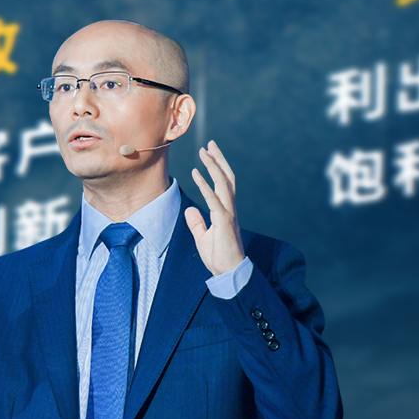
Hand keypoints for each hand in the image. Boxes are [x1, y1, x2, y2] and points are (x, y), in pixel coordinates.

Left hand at [184, 140, 244, 276]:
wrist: (228, 274)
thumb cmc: (219, 257)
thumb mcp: (203, 238)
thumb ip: (197, 224)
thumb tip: (190, 211)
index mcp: (225, 211)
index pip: (224, 184)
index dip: (218, 168)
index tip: (210, 153)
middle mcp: (229, 209)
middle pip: (226, 178)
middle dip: (218, 160)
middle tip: (210, 143)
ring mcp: (228, 214)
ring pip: (223, 184)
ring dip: (213, 166)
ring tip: (203, 151)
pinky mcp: (224, 222)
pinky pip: (213, 200)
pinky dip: (204, 185)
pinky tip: (196, 173)